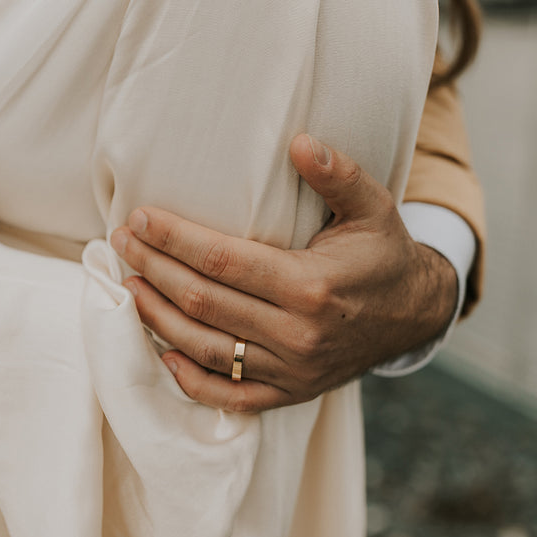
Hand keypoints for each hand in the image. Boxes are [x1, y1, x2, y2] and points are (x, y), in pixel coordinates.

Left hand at [110, 134, 456, 411]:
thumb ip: (337, 174)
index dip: (173, 238)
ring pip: (206, 349)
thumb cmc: (383, 254)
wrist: (415, 315)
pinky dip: (191, 379)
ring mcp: (292, 370)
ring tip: (129, 285)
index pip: (222, 260)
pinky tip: (162, 351)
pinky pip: (231, 395)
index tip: (139, 217)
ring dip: (158, 317)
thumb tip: (299, 141)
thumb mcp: (373, 207)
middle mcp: (298, 334)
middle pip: (203, 302)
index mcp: (312, 285)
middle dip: (153, 268)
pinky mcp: (290, 392)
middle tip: (120, 242)